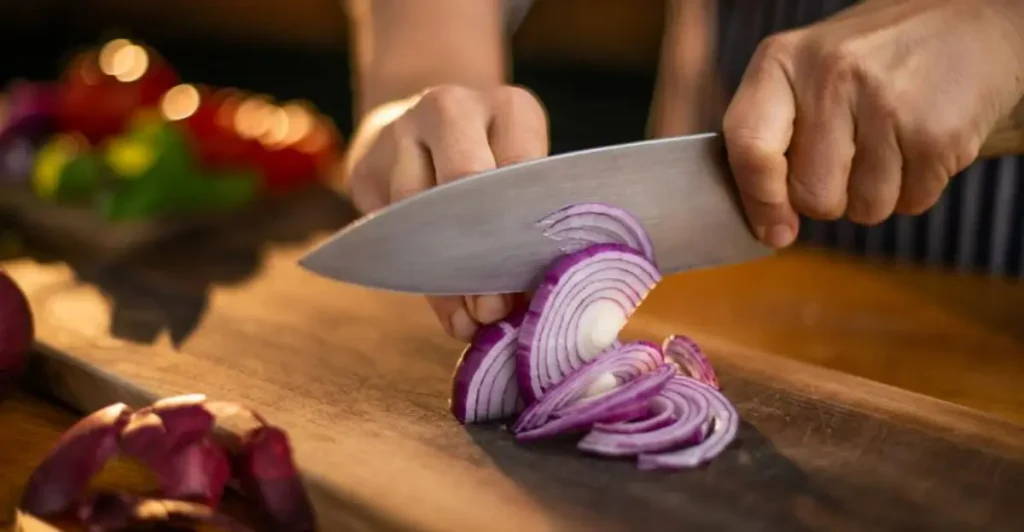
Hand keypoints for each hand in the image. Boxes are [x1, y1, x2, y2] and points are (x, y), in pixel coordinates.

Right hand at [341, 84, 548, 340]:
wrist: (423, 125)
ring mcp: (401, 131)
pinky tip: (446, 311)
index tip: (531, 283)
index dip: (525, 229)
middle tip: (494, 309)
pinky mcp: (365, 166)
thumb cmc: (494, 164)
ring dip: (447, 278)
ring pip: (418, 210)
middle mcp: (452, 107)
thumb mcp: (524, 176)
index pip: (521, 166)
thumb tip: (528, 304)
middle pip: (464, 178)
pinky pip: (388, 231)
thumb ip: (527, 226)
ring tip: (470, 321)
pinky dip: (418, 278)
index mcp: (509, 108)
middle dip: (480, 252)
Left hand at [722, 0, 1023, 247]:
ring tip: (892, 140)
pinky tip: (922, 141)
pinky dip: (917, 187)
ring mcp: (886, 101)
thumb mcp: (807, 71)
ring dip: (878, 193)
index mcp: (781, 61)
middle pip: (811, 196)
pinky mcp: (935, 131)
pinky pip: (911, 202)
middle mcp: (830, 75)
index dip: (760, 201)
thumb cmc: (875, 58)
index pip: (748, 146)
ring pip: (863, 208)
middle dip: (832, 195)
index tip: (776, 230)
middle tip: (854, 154)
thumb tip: (769, 226)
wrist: (972, 21)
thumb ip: (773, 136)